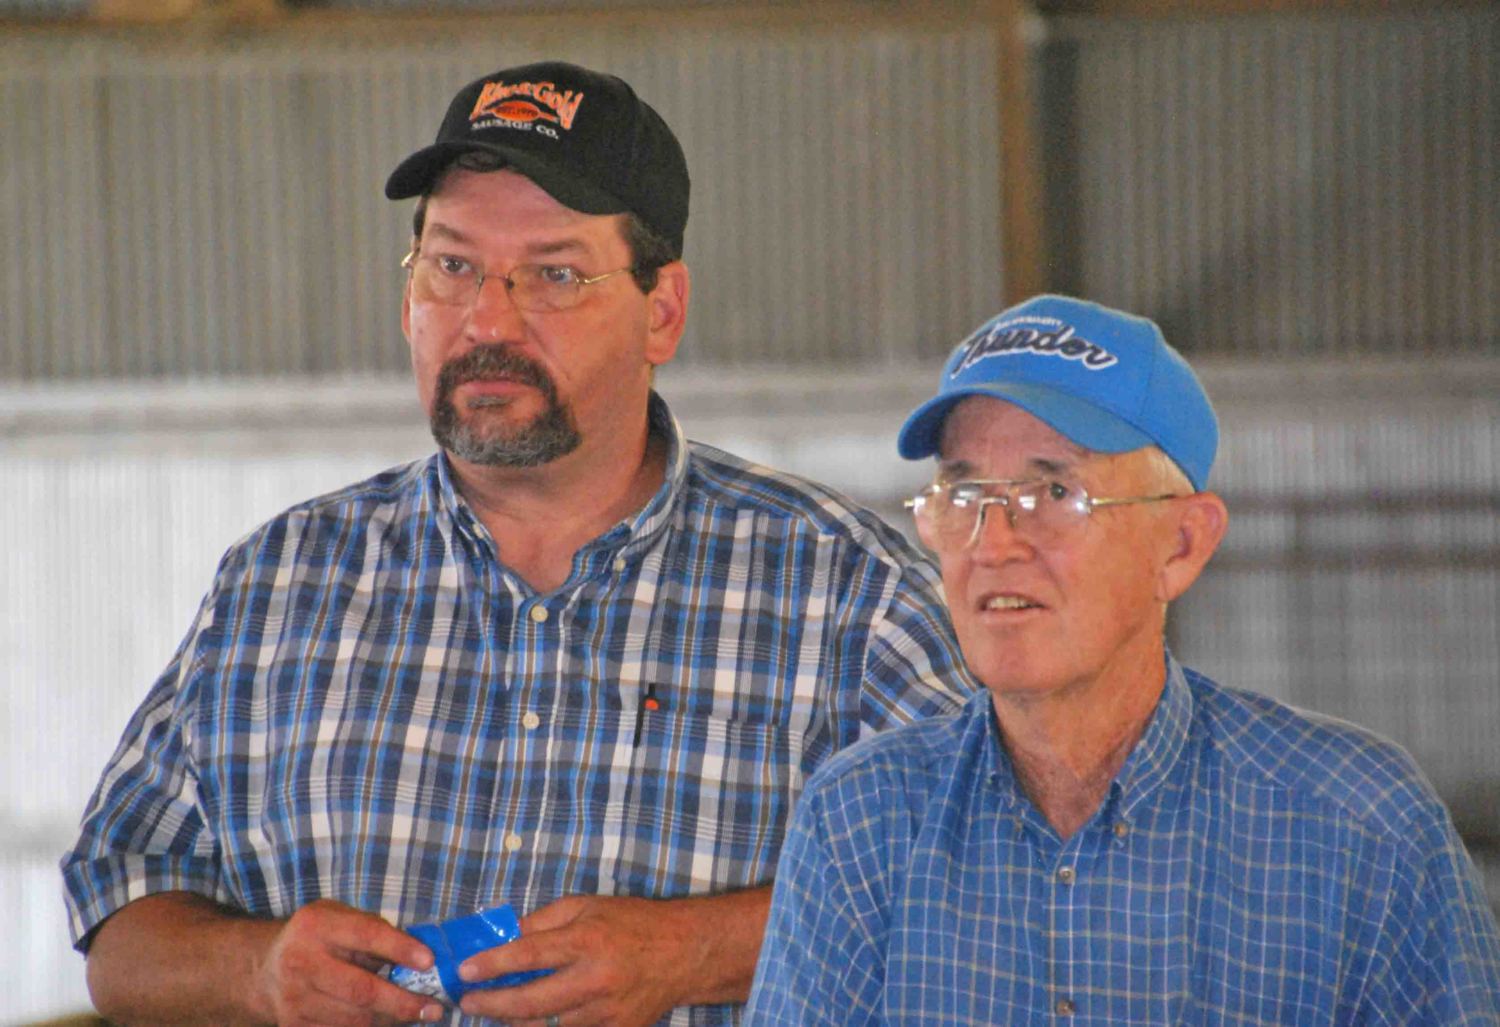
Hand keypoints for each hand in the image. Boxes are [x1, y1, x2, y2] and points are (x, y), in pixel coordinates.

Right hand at [254, 898, 445, 1025]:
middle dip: (403, 1001)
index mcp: (317, 925)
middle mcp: (301, 962)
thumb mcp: (340, 917)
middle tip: (436, 1007)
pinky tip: (390, 1022)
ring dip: (393, 1020)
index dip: (400, 949)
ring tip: (420, 1014)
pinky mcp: (294, 1026)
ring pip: (355, 1020)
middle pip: (361, 990)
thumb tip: (420, 954)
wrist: (267, 970)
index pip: (366, 935)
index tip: (429, 961)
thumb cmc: (319, 938)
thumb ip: (374, 929)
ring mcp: (294, 999)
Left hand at [455, 895, 697, 1026]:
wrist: (684, 952)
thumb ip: (543, 922)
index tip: (464, 970)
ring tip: (494, 1011)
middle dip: (492, 1005)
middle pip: (531, 1001)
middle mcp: (595, 977)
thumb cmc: (632, 922)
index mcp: (587, 939)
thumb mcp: (587, 906)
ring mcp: (606, 1010)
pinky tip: (529, 1022)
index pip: (528, 954)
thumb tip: (502, 937)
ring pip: (546, 1025)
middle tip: (468, 1003)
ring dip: (514, 1020)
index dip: (491, 964)